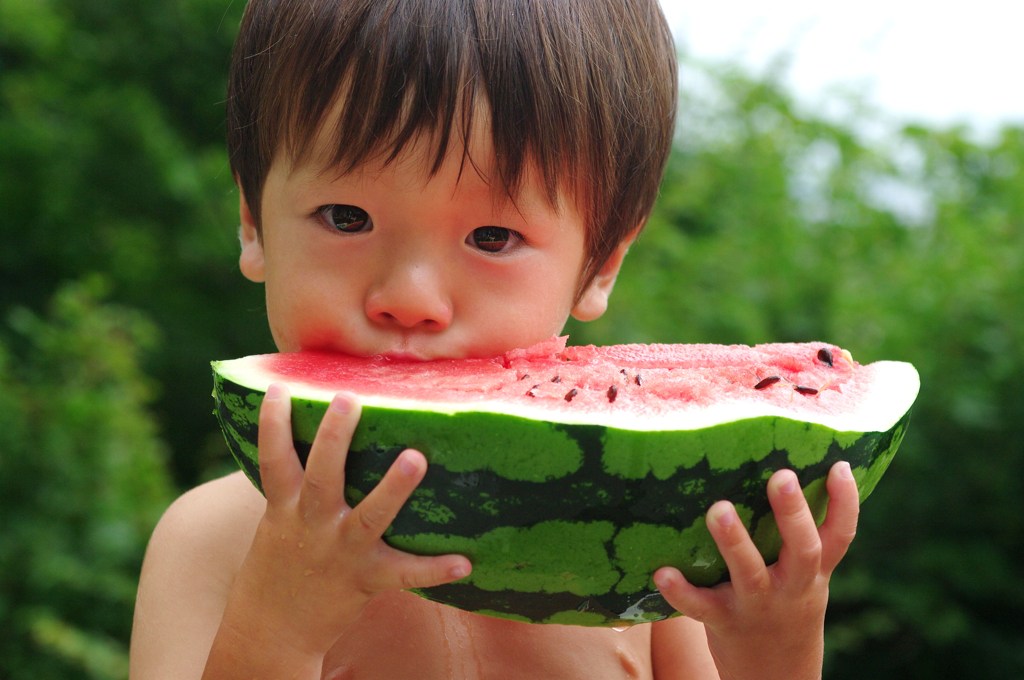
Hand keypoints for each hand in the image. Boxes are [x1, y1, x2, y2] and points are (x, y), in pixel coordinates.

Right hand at [225, 383, 471, 659]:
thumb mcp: (277, 520)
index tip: (279, 388)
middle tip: (349, 399)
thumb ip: (297, 483)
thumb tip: (322, 434)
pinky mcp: (364, 580)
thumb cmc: (281, 561)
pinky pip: (404, 575)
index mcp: (285, 506)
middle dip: (334, 438)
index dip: (272, 424)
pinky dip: (433, 570)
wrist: (271, 630)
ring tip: (415, 458)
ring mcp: (340, 552)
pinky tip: (464, 563)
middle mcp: (312, 524)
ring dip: (392, 489)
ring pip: (368, 517)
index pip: (273, 459)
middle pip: (322, 476)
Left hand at [654, 462, 859, 679]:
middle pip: (802, 549)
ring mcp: (759, 606)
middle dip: (793, 513)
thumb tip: (783, 466)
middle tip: (781, 476)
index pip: (840, 535)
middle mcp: (792, 587)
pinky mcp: (725, 622)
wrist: (777, 678)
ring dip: (734, 541)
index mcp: (814, 572)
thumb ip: (797, 534)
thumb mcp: (804, 576)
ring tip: (718, 509)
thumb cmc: (784, 606)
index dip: (846, 501)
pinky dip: (681, 592)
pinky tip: (661, 573)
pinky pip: (701, 607)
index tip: (840, 465)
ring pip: (750, 573)